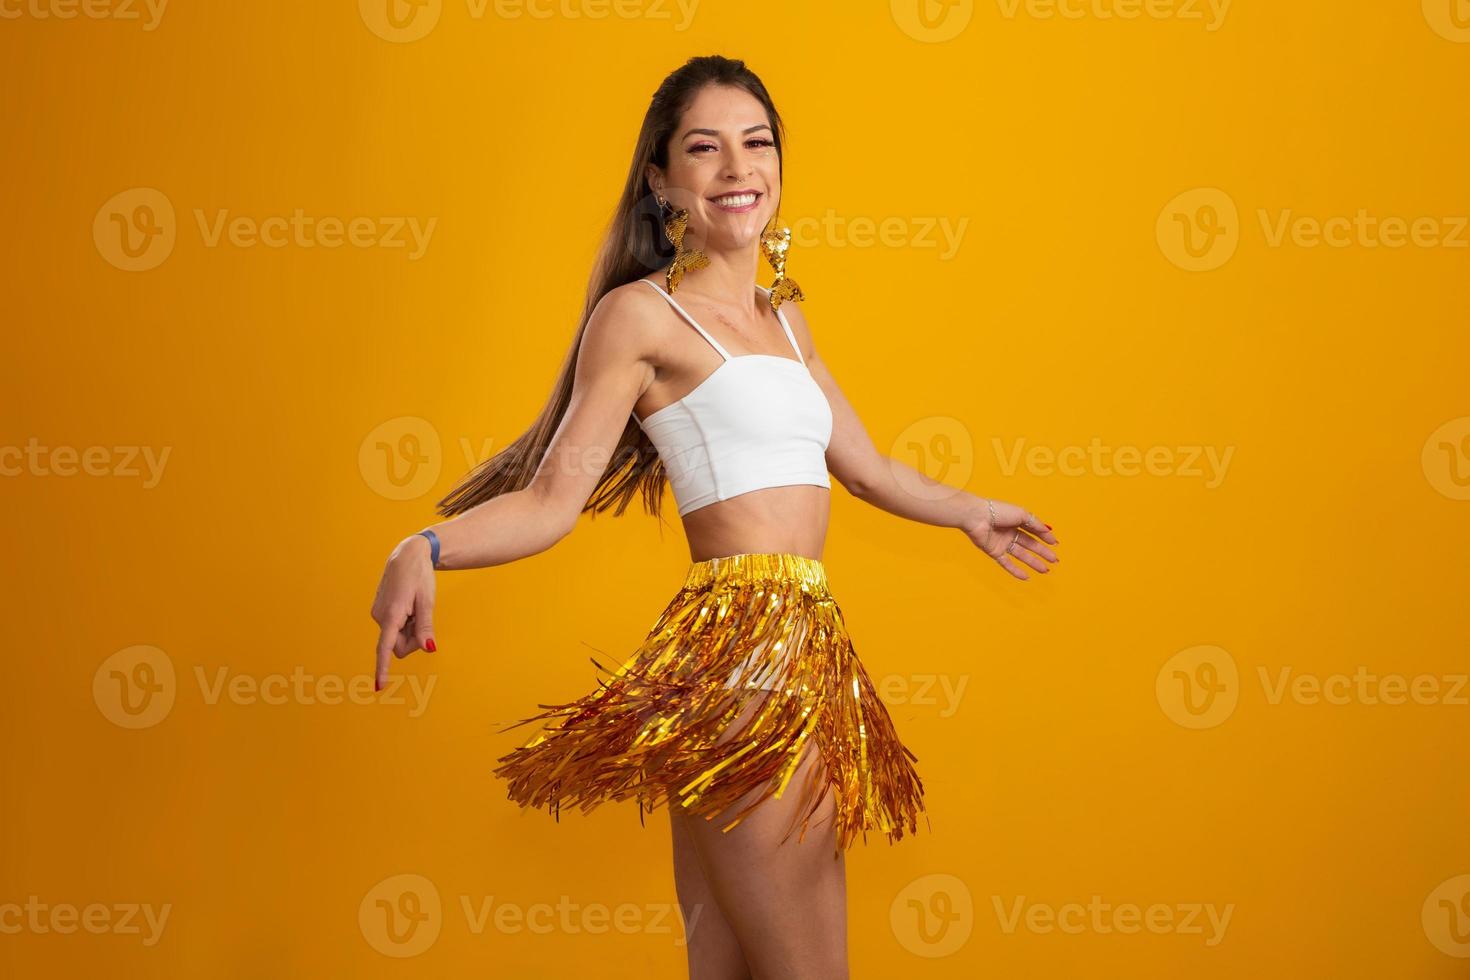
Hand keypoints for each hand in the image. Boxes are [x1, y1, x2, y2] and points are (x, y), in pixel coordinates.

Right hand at [370, 534, 437, 690]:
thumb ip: (425, 627)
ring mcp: (378, 614)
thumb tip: (428, 647)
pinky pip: (393, 627)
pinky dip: (404, 622)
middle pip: (398, 645)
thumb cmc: (419, 576)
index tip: (380, 686)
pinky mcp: (380, 611)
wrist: (408, 555)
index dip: (383, 668)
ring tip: (415, 607)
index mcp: (391, 615)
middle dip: (412, 639)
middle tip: (422, 617)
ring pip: (396, 636)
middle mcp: (380, 616)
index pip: (386, 648)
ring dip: (408, 628)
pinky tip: (409, 606)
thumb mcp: (427, 602)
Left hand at [963, 498, 1060, 579]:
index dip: (1045, 537)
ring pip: (1021, 555)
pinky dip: (1016, 571)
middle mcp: (1010, 532)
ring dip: (1033, 562)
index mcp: (1016, 520)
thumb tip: (1048, 531)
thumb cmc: (998, 511)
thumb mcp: (1022, 514)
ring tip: (1045, 570)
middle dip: (1042, 552)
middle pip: (1029, 544)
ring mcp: (1002, 543)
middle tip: (1054, 560)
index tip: (1055, 544)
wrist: (976, 517)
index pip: (1034, 530)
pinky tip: (1026, 577)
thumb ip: (1036, 524)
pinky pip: (1006, 563)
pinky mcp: (994, 551)